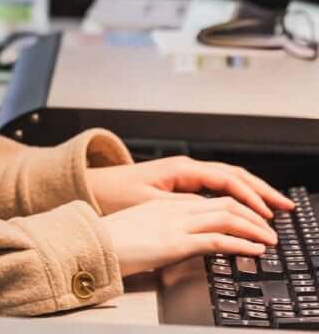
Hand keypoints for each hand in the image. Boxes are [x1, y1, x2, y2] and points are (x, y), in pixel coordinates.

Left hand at [86, 155, 294, 217]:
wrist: (95, 187)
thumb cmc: (117, 194)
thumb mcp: (152, 203)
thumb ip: (183, 207)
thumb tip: (213, 212)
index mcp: (181, 169)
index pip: (227, 179)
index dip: (251, 197)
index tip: (268, 214)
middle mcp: (186, 167)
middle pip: (233, 175)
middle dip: (261, 190)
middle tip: (287, 207)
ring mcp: (185, 174)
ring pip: (227, 179)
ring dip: (252, 191)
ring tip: (275, 206)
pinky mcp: (181, 183)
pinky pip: (216, 186)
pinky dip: (236, 194)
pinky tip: (247, 206)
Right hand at [102, 196, 277, 276]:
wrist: (90, 242)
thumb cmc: (109, 239)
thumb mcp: (140, 227)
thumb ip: (161, 226)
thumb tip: (179, 238)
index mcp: (164, 204)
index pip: (210, 197)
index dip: (236, 204)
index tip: (252, 216)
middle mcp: (173, 208)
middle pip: (223, 201)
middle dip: (253, 211)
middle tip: (270, 224)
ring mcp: (175, 223)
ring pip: (226, 216)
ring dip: (253, 227)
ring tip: (269, 239)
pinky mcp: (175, 242)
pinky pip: (216, 239)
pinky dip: (241, 243)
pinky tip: (253, 250)